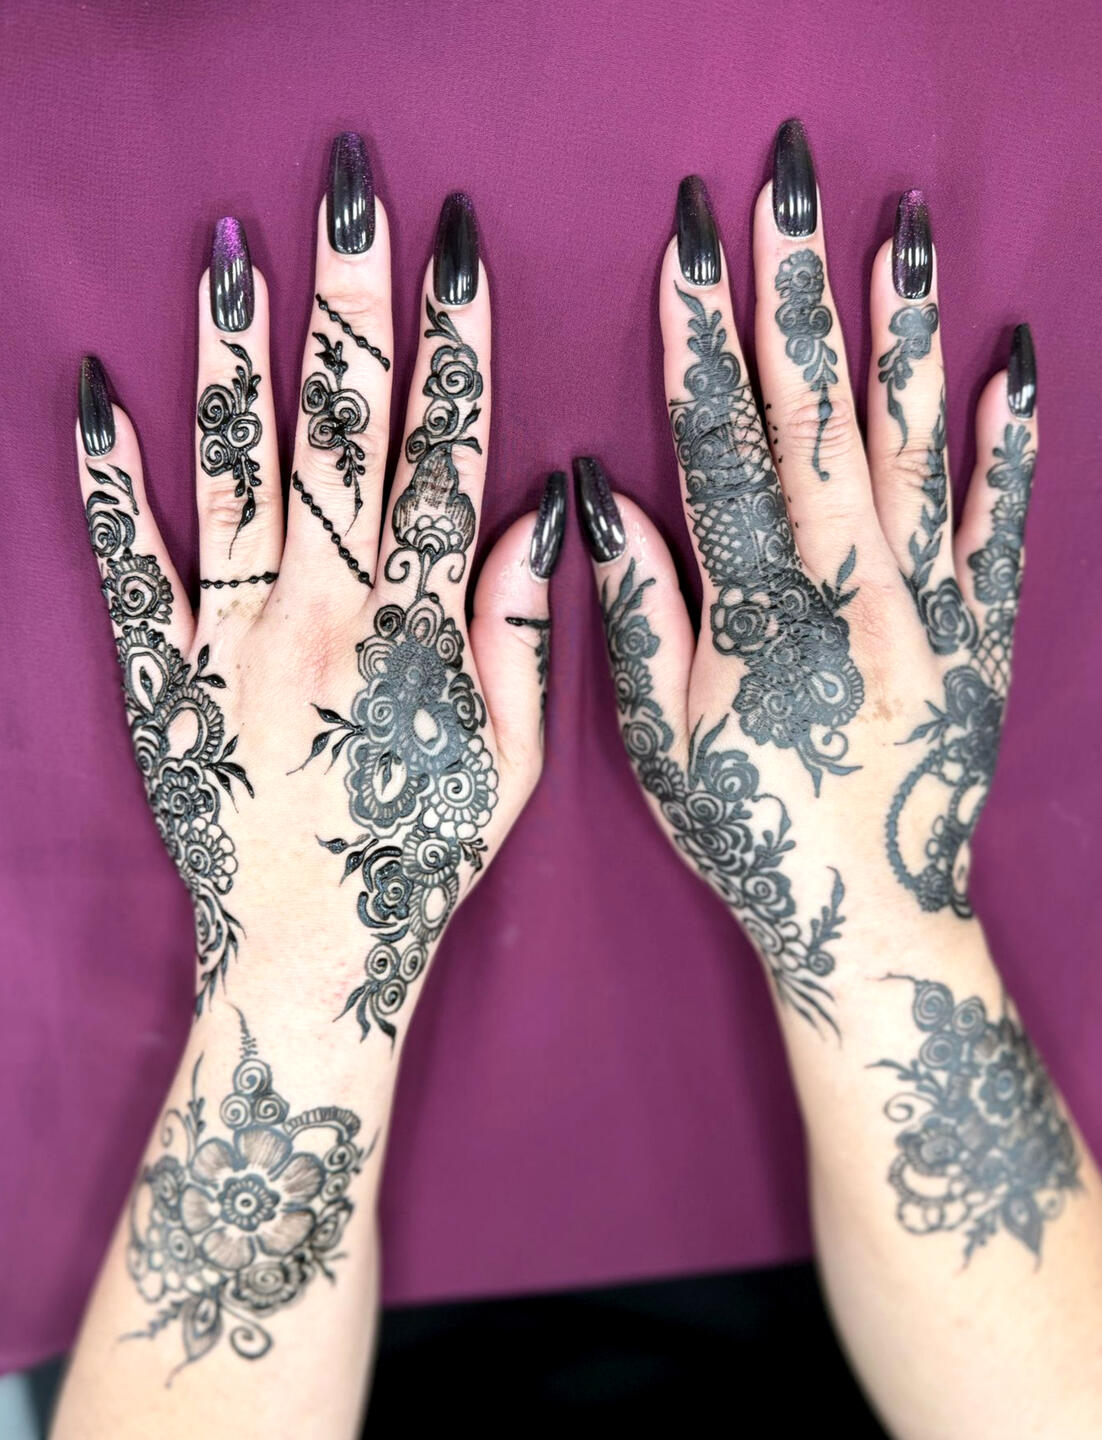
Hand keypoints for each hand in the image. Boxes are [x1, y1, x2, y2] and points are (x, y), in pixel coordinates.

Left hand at [62, 143, 564, 1407]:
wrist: (309, 952)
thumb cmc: (419, 856)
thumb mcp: (513, 760)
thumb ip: (523, 628)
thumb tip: (547, 505)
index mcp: (419, 630)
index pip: (446, 457)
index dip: (456, 345)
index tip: (458, 247)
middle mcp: (325, 613)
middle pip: (341, 432)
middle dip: (351, 300)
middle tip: (350, 189)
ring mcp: (233, 636)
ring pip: (236, 470)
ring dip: (234, 350)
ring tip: (233, 246)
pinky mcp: (161, 670)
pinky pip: (130, 561)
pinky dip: (106, 476)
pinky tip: (88, 388)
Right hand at [579, 122, 1037, 1039]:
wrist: (872, 916)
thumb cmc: (752, 834)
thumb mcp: (662, 741)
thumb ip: (640, 612)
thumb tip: (599, 496)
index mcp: (760, 612)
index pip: (723, 446)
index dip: (701, 340)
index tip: (690, 245)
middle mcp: (853, 589)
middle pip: (820, 415)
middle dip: (797, 290)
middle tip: (789, 183)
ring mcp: (931, 604)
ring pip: (915, 443)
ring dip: (904, 327)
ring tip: (900, 226)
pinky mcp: (986, 629)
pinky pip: (1008, 519)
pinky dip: (1013, 436)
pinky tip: (1012, 355)